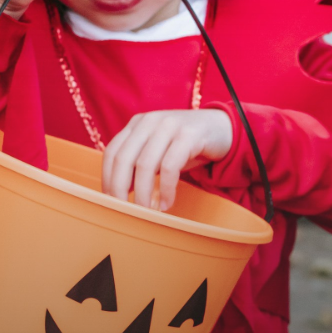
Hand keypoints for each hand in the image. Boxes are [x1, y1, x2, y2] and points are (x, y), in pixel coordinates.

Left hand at [102, 109, 233, 211]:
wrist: (223, 129)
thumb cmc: (189, 145)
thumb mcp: (160, 149)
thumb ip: (140, 163)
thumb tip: (120, 191)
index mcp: (138, 123)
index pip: (112, 151)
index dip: (108, 178)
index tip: (111, 200)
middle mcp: (150, 121)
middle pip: (124, 158)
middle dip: (120, 189)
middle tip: (124, 210)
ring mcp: (169, 126)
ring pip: (145, 164)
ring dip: (143, 193)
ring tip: (147, 211)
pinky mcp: (189, 136)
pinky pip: (170, 167)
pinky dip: (166, 189)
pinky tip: (167, 203)